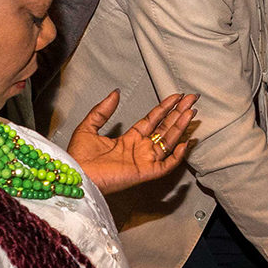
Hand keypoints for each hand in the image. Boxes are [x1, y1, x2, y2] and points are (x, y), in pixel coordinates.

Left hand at [66, 89, 196, 194]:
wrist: (75, 174)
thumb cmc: (79, 157)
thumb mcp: (88, 126)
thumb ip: (103, 110)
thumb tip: (115, 93)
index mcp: (128, 139)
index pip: (153, 120)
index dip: (165, 108)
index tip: (176, 97)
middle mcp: (139, 149)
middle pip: (165, 128)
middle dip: (178, 113)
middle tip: (191, 99)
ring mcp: (144, 160)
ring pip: (169, 142)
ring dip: (180, 127)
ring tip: (191, 112)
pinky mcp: (145, 172)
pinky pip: (166, 165)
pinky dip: (177, 156)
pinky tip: (185, 142)